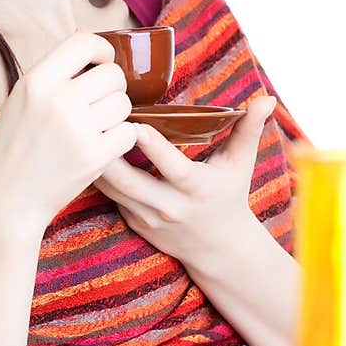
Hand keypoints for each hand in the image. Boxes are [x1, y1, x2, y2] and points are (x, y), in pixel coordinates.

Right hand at [0, 30, 138, 236]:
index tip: (101, 63)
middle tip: (97, 104)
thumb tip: (87, 37)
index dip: (102, 50)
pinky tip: (102, 145)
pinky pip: (129, 133)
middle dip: (111, 88)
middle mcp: (57, 101)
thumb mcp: (19, 100)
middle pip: (113, 74)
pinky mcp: (94, 158)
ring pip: (124, 103)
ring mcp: (77, 130)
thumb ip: (52, 71)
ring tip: (96, 128)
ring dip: (116, 115)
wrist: (5, 201)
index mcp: (35, 82)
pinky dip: (121, 139)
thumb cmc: (11, 148)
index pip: (84, 42)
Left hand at [92, 93, 277, 272]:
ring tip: (81, 131)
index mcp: (196, 188)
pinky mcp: (132, 223)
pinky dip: (97, 176)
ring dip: (95, 162)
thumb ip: (248, 128)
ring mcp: (147, 218)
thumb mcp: (241, 164)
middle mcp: (169, 206)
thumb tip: (265, 98)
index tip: (136, 125)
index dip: (153, 148)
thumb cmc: (229, 196)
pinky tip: (84, 152)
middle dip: (107, 154)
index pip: (172, 168)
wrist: (218, 248)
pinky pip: (109, 197)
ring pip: (112, 190)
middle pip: (128, 182)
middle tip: (92, 121)